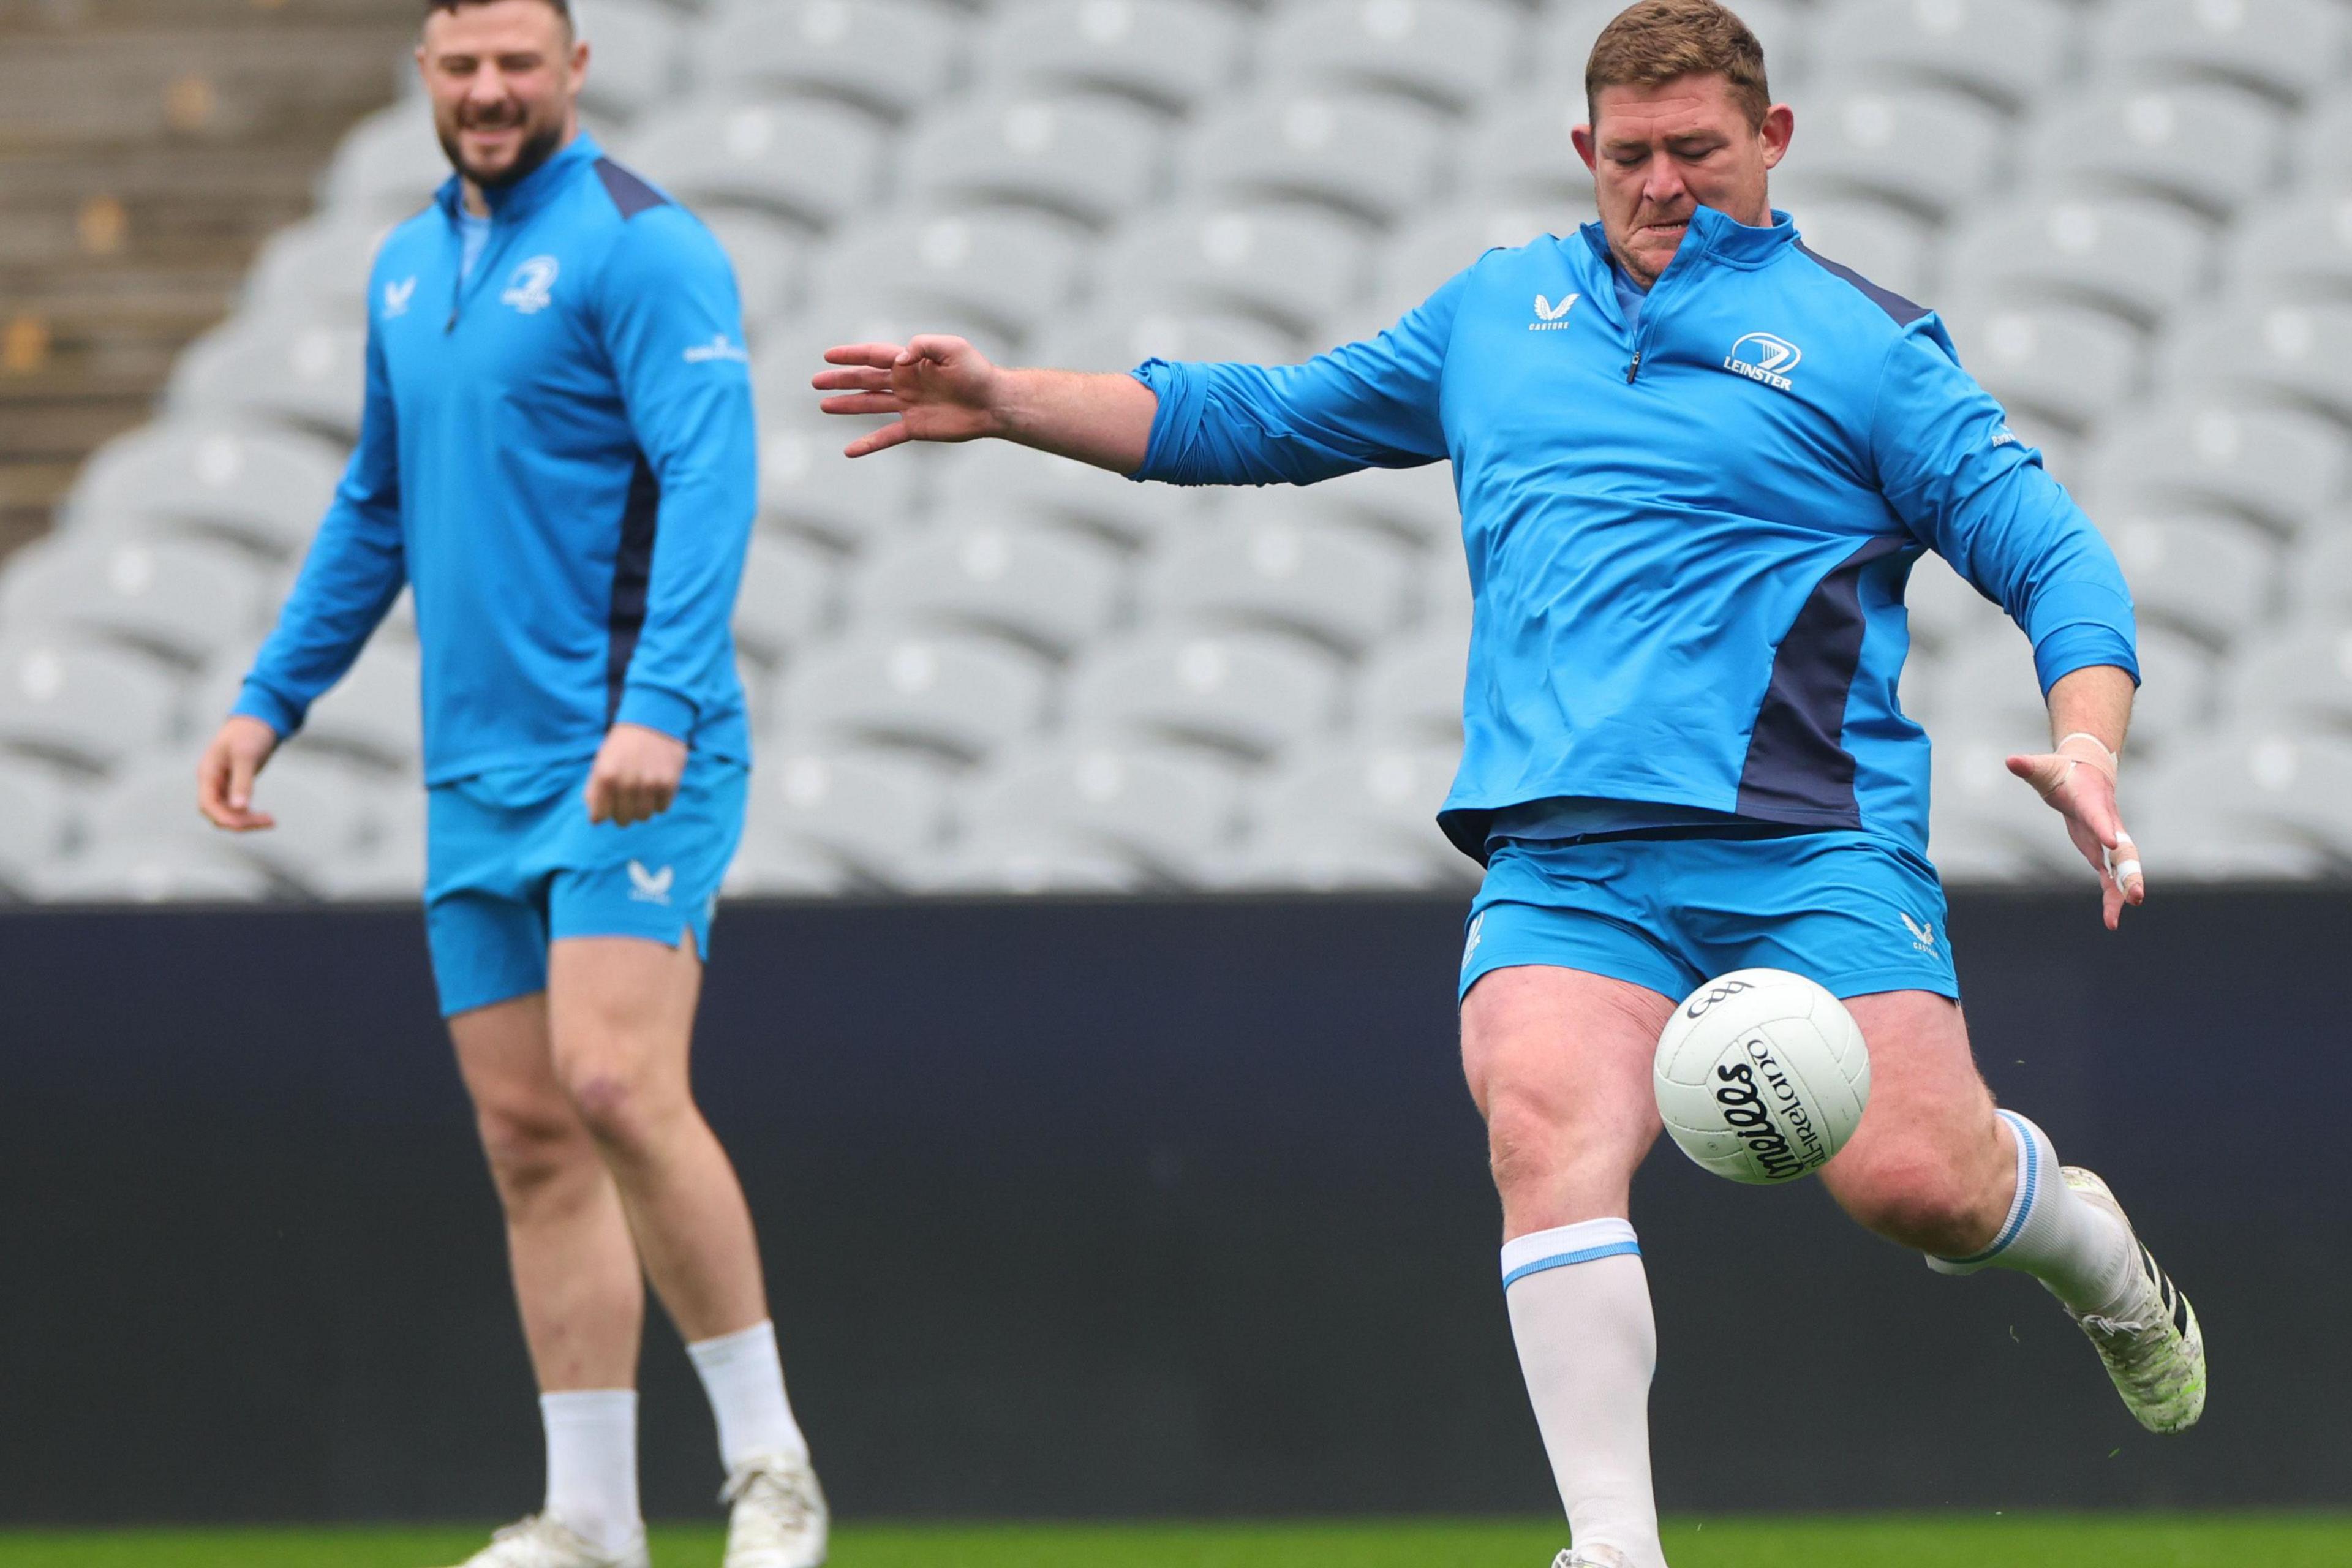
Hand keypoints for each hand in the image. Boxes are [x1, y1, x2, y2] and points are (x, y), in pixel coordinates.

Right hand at [196, 715, 281, 830]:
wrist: (258, 719)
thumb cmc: (249, 732)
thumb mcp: (246, 755)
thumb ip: (242, 781)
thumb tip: (239, 807)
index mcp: (208, 773)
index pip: (207, 805)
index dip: (224, 818)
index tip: (247, 823)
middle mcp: (211, 782)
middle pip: (217, 814)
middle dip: (240, 821)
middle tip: (270, 820)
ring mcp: (221, 785)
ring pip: (227, 813)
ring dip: (246, 820)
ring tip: (271, 820)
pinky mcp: (233, 786)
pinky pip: (235, 808)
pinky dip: (248, 814)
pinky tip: (265, 816)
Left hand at [585, 723, 687, 826]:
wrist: (654, 721)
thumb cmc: (623, 744)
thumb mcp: (601, 762)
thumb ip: (594, 790)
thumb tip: (596, 820)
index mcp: (605, 776)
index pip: (601, 816)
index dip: (605, 811)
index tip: (610, 803)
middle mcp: (626, 782)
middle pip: (623, 820)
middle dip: (624, 812)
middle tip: (628, 797)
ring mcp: (649, 784)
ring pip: (644, 817)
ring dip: (642, 808)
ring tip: (643, 792)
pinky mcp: (669, 784)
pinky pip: (662, 808)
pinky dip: (659, 802)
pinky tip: (657, 786)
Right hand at [812, 335, 1003, 457]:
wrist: (994, 403)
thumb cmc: (976, 372)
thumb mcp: (952, 348)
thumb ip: (922, 346)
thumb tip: (897, 360)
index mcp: (911, 362)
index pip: (873, 355)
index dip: (850, 355)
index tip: (827, 355)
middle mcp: (905, 382)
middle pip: (865, 379)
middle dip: (841, 380)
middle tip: (815, 381)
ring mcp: (908, 405)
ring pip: (870, 405)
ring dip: (847, 405)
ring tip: (823, 406)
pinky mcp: (916, 428)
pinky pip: (886, 437)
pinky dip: (868, 444)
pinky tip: (849, 451)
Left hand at [2006, 734, 2144, 930]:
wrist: (2086, 774)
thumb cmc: (2063, 771)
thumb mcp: (2044, 769)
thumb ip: (2029, 767)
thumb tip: (2010, 760)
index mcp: (2093, 803)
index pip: (2099, 816)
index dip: (2104, 829)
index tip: (2111, 843)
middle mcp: (2107, 825)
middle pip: (2125, 852)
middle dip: (2130, 873)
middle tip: (2136, 895)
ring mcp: (2108, 841)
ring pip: (2122, 870)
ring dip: (2121, 893)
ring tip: (2114, 921)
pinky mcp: (2101, 853)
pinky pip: (2110, 879)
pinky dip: (2112, 897)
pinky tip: (2110, 921)